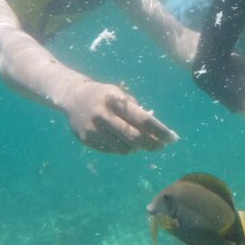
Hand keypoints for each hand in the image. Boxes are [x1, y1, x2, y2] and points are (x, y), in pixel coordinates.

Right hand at [61, 79, 177, 153]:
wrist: (72, 97)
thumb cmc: (104, 95)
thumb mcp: (119, 93)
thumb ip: (135, 109)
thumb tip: (155, 130)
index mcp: (115, 101)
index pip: (143, 119)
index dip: (160, 130)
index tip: (172, 138)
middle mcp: (103, 116)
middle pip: (135, 137)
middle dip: (152, 144)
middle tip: (161, 146)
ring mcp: (94, 129)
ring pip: (124, 147)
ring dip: (137, 147)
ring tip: (141, 142)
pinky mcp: (87, 139)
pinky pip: (112, 150)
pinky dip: (123, 148)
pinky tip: (125, 142)